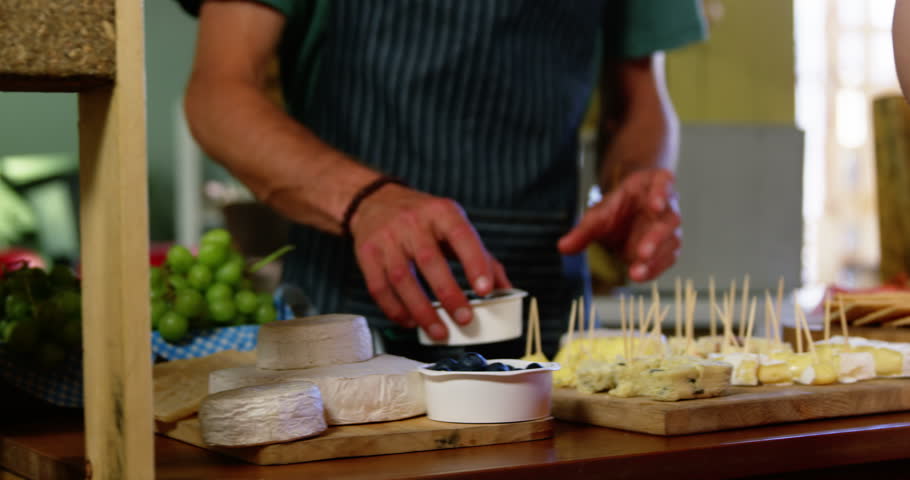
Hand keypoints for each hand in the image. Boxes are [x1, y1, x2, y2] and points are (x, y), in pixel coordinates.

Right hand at [349, 183, 510, 339]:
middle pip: (430, 261)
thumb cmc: (423, 219)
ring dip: (421, 310)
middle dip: (448, 294)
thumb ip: (481, 256)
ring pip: (402, 279)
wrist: (375, 201)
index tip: (485, 290)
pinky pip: (379, 287)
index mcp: (441, 212)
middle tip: (464, 319)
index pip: (461, 236)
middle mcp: (412, 222)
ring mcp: (386, 238)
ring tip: (439, 331)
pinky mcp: (366, 254)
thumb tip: (505, 289)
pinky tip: (411, 322)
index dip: (474, 263)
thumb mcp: (454, 225)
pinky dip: (395, 310)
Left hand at [557, 168, 680, 282]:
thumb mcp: (597, 215)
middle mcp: (667, 206)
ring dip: (655, 258)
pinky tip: (639, 276)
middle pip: (668, 220)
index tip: (655, 205)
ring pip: (670, 241)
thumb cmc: (616, 208)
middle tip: (642, 253)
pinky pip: (666, 258)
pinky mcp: (668, 246)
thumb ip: (583, 231)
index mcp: (653, 185)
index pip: (664, 182)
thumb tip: (563, 247)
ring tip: (636, 272)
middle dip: (655, 237)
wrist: (626, 213)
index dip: (662, 192)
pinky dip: (654, 268)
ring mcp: (669, 227)